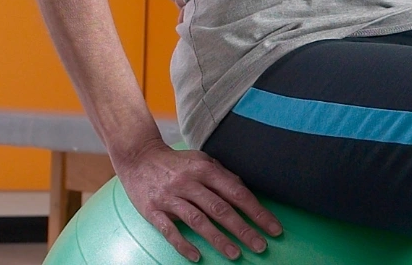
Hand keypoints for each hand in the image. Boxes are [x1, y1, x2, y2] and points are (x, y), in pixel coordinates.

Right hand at [115, 138, 281, 260]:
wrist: (139, 157)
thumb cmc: (176, 162)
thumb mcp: (202, 161)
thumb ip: (223, 175)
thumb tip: (245, 192)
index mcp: (205, 169)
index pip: (237, 193)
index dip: (257, 211)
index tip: (273, 227)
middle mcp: (189, 182)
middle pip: (221, 209)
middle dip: (243, 229)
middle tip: (261, 246)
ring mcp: (170, 197)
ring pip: (198, 221)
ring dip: (218, 239)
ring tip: (235, 254)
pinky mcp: (152, 210)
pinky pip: (170, 230)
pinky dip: (183, 244)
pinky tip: (197, 256)